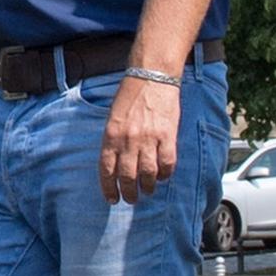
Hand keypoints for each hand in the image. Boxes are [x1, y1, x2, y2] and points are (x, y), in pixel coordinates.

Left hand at [99, 76, 179, 203]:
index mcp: (111, 136)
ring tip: (148, 190)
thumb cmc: (131, 96)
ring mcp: (149, 139)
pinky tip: (164, 176)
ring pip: (148, 174)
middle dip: (129, 193)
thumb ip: (114, 141)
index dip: (109, 188)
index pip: (107, 170)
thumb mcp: (113, 118)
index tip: (112, 199)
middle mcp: (128, 140)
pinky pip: (167, 163)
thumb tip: (117, 165)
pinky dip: (165, 174)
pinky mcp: (167, 136)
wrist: (152, 76)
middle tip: (132, 199)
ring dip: (148, 187)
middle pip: (127, 177)